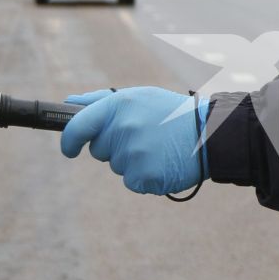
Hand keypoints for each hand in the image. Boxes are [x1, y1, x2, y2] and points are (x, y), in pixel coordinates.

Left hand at [60, 87, 208, 194]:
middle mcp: (123, 129)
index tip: (69, 150)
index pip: (78, 126)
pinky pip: (132, 182)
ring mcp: (133, 154)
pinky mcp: (144, 176)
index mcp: (119, 105)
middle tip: (143, 137)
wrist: (210, 134)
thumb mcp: (138, 97)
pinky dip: (145, 176)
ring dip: (133, 161)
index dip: (68, 140)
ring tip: (158, 148)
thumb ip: (100, 101)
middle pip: (99, 150)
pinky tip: (162, 163)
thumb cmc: (170, 114)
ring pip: (117, 167)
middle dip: (114, 147)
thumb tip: (68, 102)